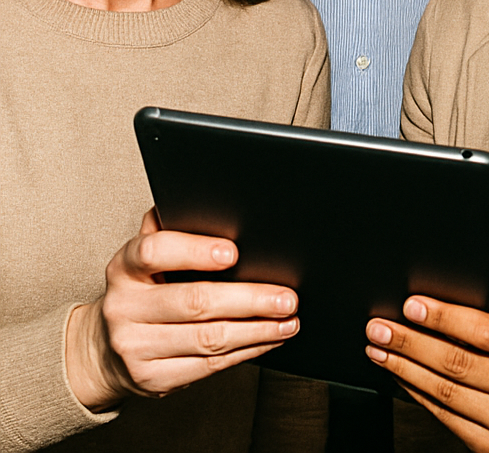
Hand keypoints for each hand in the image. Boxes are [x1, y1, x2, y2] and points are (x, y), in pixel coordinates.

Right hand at [66, 210, 300, 411]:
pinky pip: (208, 366)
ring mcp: (136, 347)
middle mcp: (124, 307)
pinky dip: (247, 351)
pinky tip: (269, 340)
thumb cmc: (141, 288)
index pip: (155, 252)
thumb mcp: (145, 256)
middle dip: (249, 299)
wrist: (102, 349)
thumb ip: (173, 228)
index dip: (195, 251)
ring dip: (257, 330)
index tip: (235, 252)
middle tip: (287, 296)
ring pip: (207, 339)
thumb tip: (220, 207)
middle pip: (194, 302)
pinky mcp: (153, 379)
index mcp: (125, 267)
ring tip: (289, 320)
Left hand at [365, 266, 488, 451]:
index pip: (486, 332)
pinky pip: (446, 418)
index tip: (412, 304)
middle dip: (412, 343)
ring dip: (405, 369)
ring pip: (446, 394)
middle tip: (379, 327)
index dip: (446, 318)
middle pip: (458, 364)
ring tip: (379, 349)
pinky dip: (417, 394)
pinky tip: (401, 374)